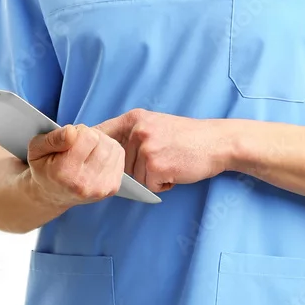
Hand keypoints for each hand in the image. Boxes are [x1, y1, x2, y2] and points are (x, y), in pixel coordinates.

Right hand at [27, 123, 125, 208]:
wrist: (52, 194)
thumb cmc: (44, 168)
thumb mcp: (36, 149)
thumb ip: (52, 139)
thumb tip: (72, 132)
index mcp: (64, 173)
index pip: (88, 136)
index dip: (79, 131)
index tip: (69, 140)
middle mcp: (84, 184)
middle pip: (103, 142)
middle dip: (92, 137)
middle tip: (78, 146)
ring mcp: (100, 188)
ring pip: (113, 148)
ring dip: (102, 144)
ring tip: (87, 152)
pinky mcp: (112, 188)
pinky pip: (119, 157)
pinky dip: (110, 153)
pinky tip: (96, 159)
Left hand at [93, 109, 230, 192]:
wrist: (217, 142)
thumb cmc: (188, 138)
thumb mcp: (156, 125)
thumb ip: (132, 135)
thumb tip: (104, 153)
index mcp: (133, 119)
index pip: (100, 134)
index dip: (93, 148)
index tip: (86, 156)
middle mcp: (136, 131)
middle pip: (118, 164)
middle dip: (136, 169)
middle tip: (161, 159)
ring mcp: (145, 148)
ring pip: (134, 178)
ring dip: (151, 177)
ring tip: (171, 163)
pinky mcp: (155, 166)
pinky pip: (148, 186)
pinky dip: (162, 184)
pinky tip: (176, 171)